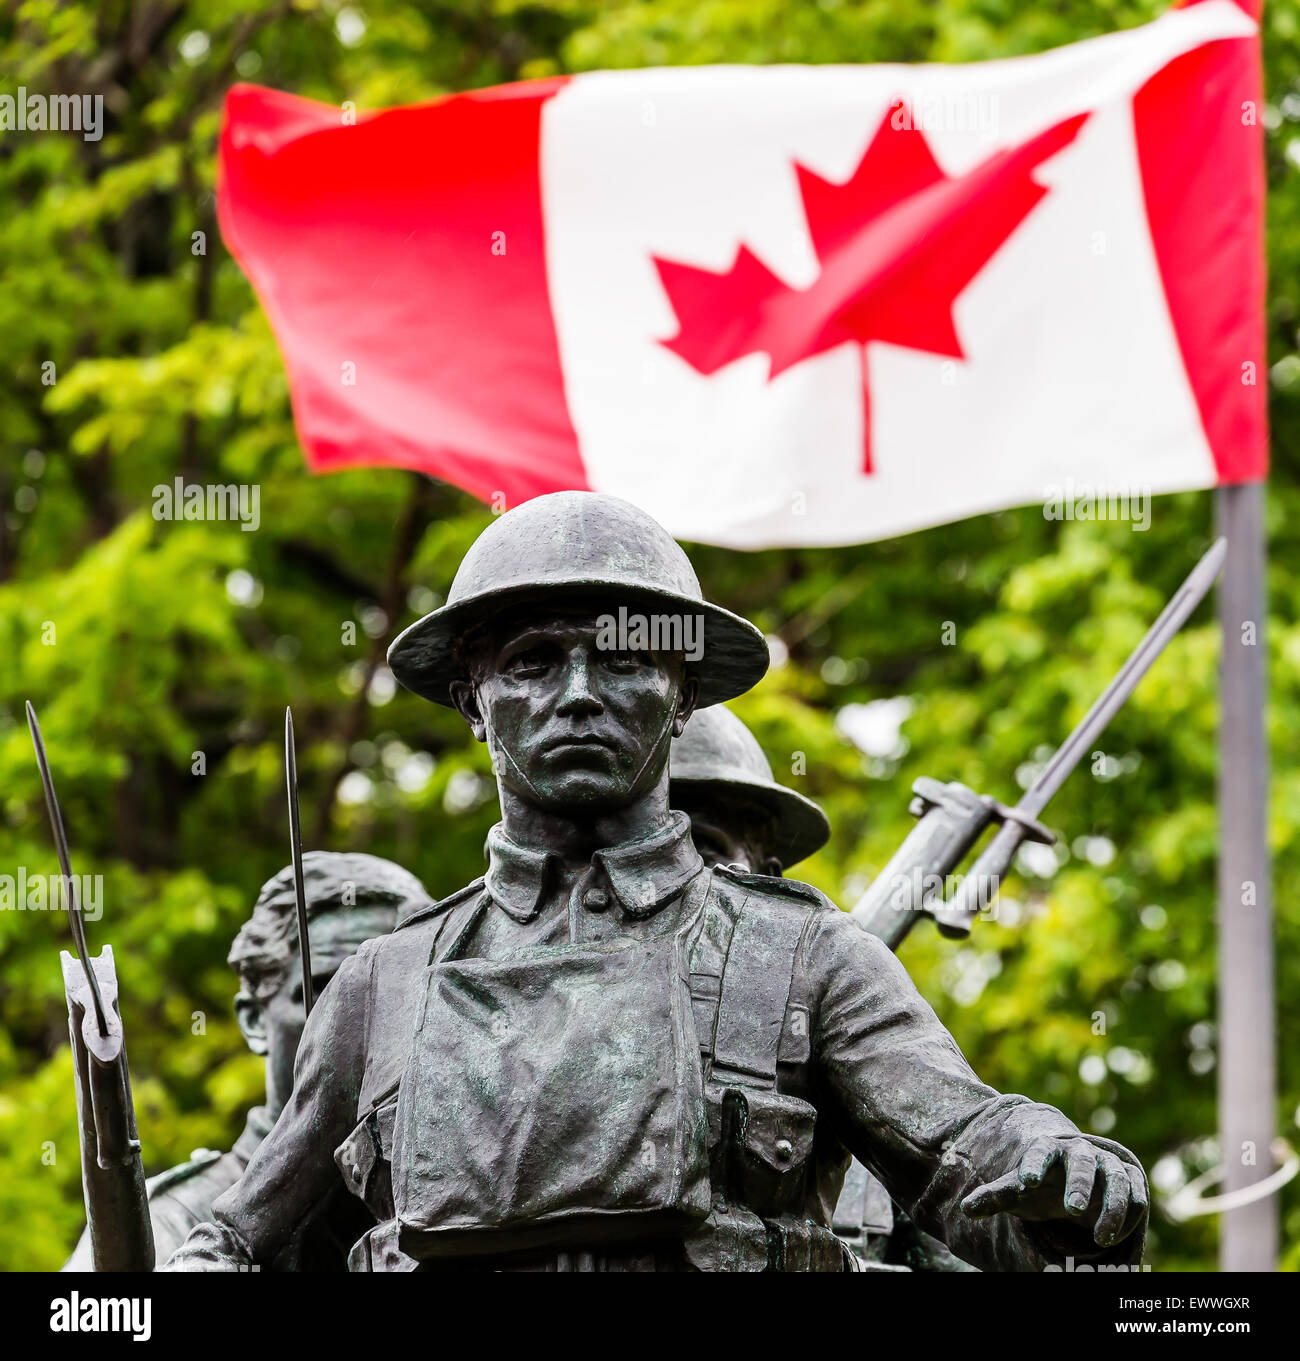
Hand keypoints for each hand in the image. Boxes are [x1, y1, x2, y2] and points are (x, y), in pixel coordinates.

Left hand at [960, 1137, 1147, 1248]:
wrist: (1073, 1183)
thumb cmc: (1041, 1187)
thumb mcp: (1018, 1192)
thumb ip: (995, 1196)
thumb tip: (966, 1209)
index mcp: (1048, 1149)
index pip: (1040, 1151)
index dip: (1033, 1164)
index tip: (1027, 1182)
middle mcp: (1079, 1151)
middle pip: (1081, 1161)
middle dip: (1077, 1183)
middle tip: (1072, 1209)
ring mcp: (1106, 1163)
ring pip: (1115, 1178)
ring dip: (1111, 1207)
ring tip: (1099, 1240)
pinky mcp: (1129, 1177)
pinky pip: (1136, 1191)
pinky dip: (1131, 1213)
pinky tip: (1115, 1235)